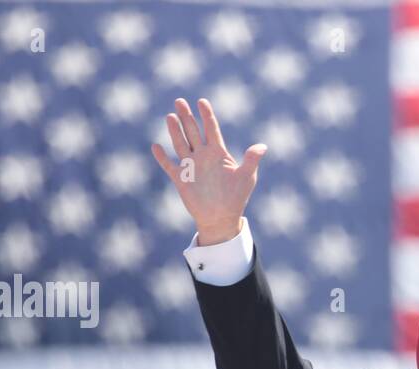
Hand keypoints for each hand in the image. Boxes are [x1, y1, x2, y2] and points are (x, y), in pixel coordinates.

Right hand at [150, 97, 266, 244]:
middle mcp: (203, 156)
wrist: (221, 218)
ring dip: (175, 131)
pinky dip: (162, 157)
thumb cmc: (236, 197)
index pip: (211, 129)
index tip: (202, 101)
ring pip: (180, 143)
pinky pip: (169, 165)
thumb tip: (263, 147)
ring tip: (170, 116)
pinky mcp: (181, 179)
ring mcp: (191, 166)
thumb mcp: (247, 177)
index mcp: (218, 153)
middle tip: (180, 100)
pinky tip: (156, 146)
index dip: (207, 115)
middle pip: (193, 131)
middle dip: (187, 116)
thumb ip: (251, 160)